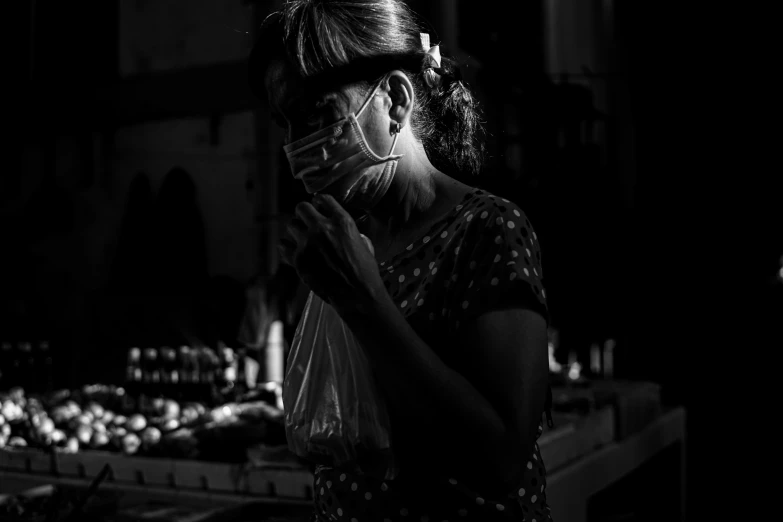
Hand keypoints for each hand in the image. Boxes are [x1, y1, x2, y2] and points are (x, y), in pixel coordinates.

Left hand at [279, 194, 383, 314]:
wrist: (356, 295)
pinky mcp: (298, 259)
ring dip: (296, 231)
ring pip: (290, 225)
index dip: (319, 203)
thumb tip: (338, 230)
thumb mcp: (364, 244)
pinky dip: (287, 248)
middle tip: (307, 223)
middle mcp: (322, 228)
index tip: (318, 209)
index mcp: (342, 221)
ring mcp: (308, 243)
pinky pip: (283, 245)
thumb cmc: (365, 271)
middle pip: (301, 207)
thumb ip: (348, 232)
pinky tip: (294, 252)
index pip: (322, 199)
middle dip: (304, 214)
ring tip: (302, 240)